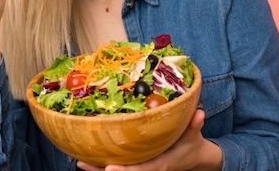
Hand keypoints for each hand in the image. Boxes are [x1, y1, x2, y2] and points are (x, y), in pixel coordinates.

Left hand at [77, 110, 222, 170]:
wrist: (192, 157)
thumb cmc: (191, 144)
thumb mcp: (194, 135)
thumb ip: (195, 125)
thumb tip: (200, 114)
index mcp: (160, 164)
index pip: (140, 170)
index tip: (109, 168)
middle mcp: (148, 168)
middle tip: (81, 163)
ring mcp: (141, 167)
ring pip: (117, 170)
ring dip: (97, 168)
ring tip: (79, 161)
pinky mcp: (136, 163)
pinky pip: (118, 164)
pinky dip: (102, 162)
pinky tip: (86, 156)